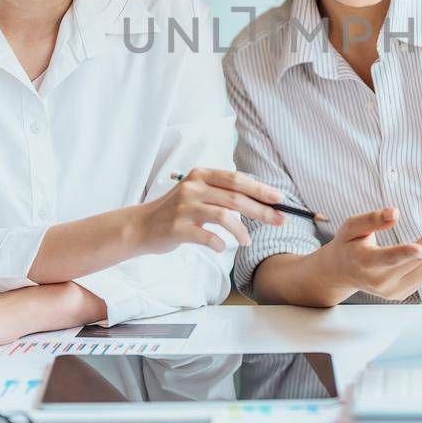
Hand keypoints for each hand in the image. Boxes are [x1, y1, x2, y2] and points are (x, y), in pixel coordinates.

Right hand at [130, 167, 284, 254]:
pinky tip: (224, 247)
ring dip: (241, 230)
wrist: (142, 226)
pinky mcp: (178, 228)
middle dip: (261, 210)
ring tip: (248, 240)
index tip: (279, 199)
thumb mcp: (197, 192)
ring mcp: (184, 207)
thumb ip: (221, 192)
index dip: (260, 189)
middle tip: (279, 220)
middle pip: (235, 197)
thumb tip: (259, 200)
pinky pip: (207, 236)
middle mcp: (193, 188)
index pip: (236, 179)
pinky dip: (220, 243)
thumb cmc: (177, 211)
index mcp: (200, 175)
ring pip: (224, 216)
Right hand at [317, 208, 421, 301]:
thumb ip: (370, 219)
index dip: (406, 253)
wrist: (342, 273)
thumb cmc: (348, 245)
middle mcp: (380, 282)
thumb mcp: (350, 227)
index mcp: (365, 263)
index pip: (388, 258)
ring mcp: (393, 291)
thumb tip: (395, 213)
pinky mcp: (402, 293)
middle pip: (416, 261)